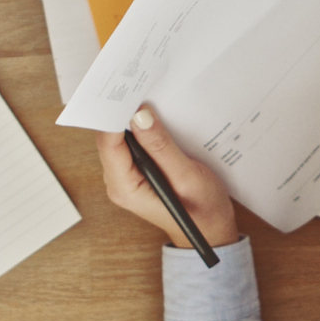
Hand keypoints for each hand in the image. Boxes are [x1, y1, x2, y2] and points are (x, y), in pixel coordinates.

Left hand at [96, 106, 239, 249]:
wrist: (211, 232)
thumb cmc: (202, 212)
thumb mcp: (187, 177)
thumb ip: (161, 148)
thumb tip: (140, 117)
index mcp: (125, 187)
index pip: (108, 142)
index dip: (115, 114)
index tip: (128, 92)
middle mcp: (118, 182)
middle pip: (111, 138)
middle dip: (124, 114)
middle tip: (140, 88)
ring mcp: (127, 177)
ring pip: (122, 139)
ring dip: (135, 121)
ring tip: (150, 99)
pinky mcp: (138, 172)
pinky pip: (133, 145)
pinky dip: (143, 130)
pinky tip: (156, 119)